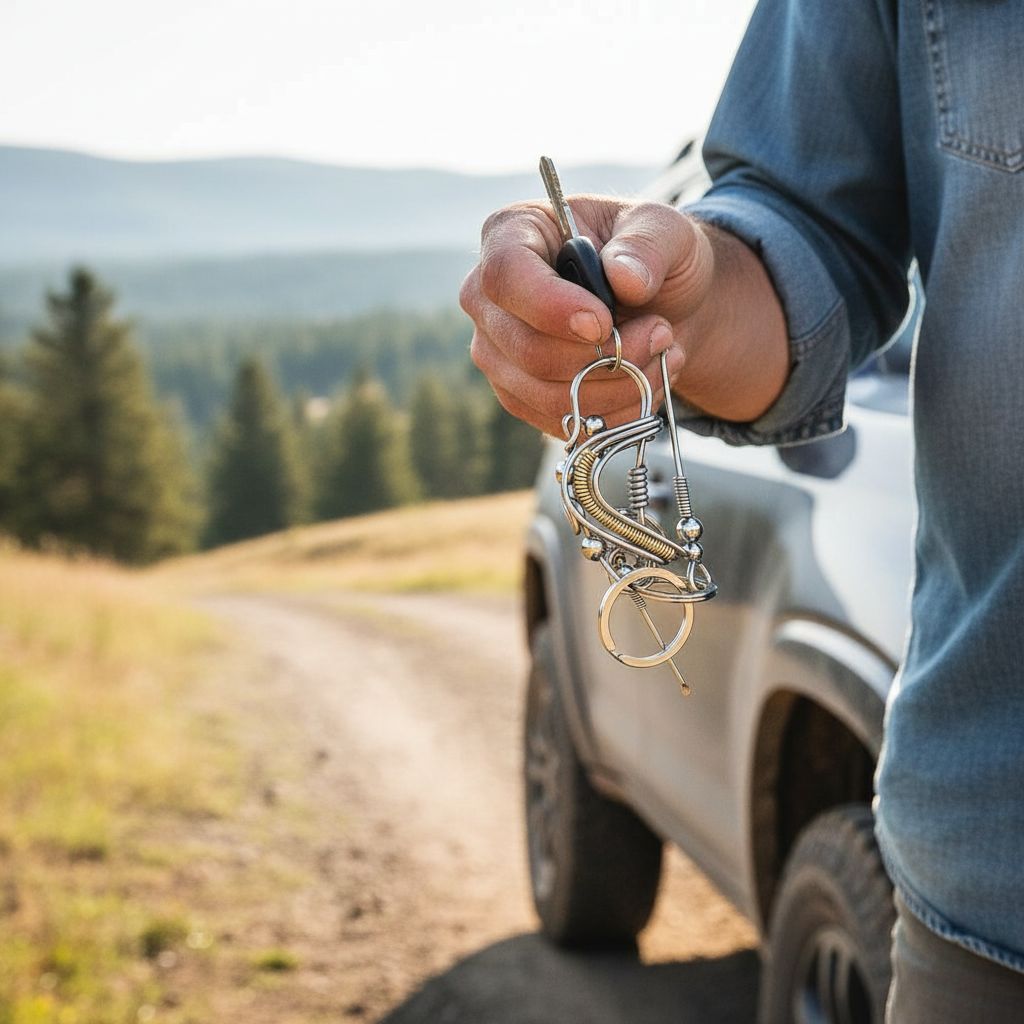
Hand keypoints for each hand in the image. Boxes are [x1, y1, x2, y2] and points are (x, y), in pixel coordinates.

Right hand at [459, 196, 715, 436]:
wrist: (660, 305)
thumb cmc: (650, 255)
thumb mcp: (664, 229)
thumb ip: (648, 244)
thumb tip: (625, 278)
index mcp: (511, 233)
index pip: (505, 276)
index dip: (552, 307)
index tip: (603, 323)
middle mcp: (488, 298)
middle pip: (527, 349)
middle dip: (605, 355)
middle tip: (660, 333)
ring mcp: (497, 353)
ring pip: (546, 395)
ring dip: (619, 385)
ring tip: (661, 355)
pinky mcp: (520, 396)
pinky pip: (562, 422)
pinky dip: (616, 412)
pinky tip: (646, 381)